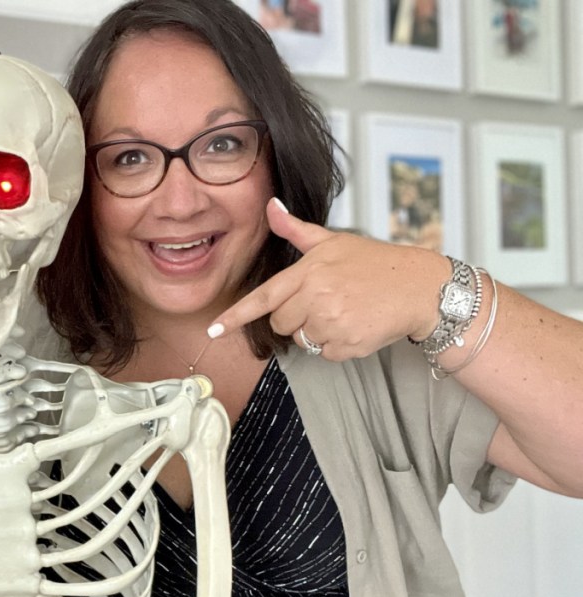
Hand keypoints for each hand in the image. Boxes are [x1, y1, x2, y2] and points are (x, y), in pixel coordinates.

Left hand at [208, 198, 448, 359]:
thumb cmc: (374, 263)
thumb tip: (271, 206)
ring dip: (317, 331)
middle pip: (282, 323)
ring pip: (303, 340)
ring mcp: (333, 322)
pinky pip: (325, 354)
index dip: (236, 315)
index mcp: (308, 272)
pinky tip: (355, 325)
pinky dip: (336, 345)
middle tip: (325, 302)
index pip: (264, 297)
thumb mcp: (333, 241)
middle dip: (296, 317)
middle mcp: (317, 297)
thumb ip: (296, 230)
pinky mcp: (348, 344)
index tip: (215, 330)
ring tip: (344, 311)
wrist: (419, 287)